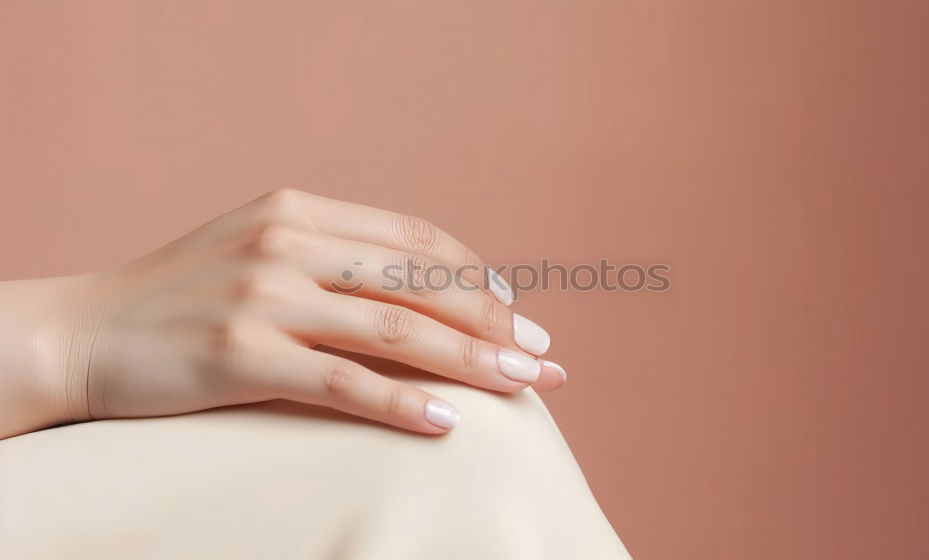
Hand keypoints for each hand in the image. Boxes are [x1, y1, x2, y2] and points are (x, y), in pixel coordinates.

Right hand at [27, 189, 565, 436]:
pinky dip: (404, 403)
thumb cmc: (181, 296)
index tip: (515, 308)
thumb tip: (417, 295)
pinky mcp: (243, 355)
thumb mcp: (258, 250)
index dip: (475, 272)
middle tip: (542, 353)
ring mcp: (264, 297)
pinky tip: (449, 423)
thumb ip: (331, 257)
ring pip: (396, 330)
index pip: (414, 236)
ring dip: (471, 360)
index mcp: (299, 210)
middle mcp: (288, 242)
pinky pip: (345, 382)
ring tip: (524, 385)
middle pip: (419, 280)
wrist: (84, 330)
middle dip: (492, 319)